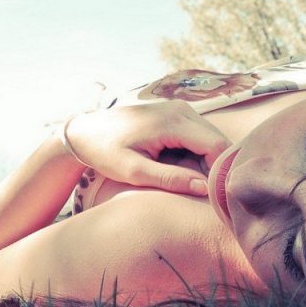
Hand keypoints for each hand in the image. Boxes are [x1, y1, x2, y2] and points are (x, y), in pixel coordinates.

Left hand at [64, 101, 231, 196]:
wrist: (85, 131)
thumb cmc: (104, 152)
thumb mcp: (134, 171)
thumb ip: (170, 179)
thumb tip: (204, 188)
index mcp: (172, 121)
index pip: (217, 146)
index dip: (220, 173)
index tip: (213, 197)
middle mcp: (181, 109)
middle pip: (218, 141)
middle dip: (215, 168)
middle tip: (201, 193)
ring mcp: (180, 109)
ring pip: (211, 138)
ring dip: (206, 162)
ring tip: (187, 181)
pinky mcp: (176, 114)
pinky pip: (199, 135)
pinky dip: (197, 154)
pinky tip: (181, 169)